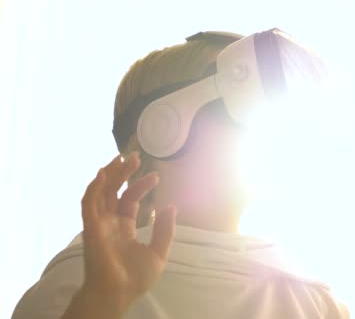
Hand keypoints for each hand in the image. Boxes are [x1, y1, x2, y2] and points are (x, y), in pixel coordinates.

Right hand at [80, 152, 175, 312]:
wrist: (119, 293)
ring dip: (109, 175)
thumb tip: (170, 206)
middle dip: (122, 173)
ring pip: (100, 193)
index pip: (130, 200)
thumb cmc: (135, 278)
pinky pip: (88, 204)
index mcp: (124, 228)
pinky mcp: (91, 228)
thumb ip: (164, 229)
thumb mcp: (158, 252)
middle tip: (134, 156)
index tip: (156, 176)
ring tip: (121, 158)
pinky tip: (102, 175)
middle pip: (113, 192)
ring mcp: (99, 224)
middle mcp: (109, 223)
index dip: (140, 186)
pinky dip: (93, 189)